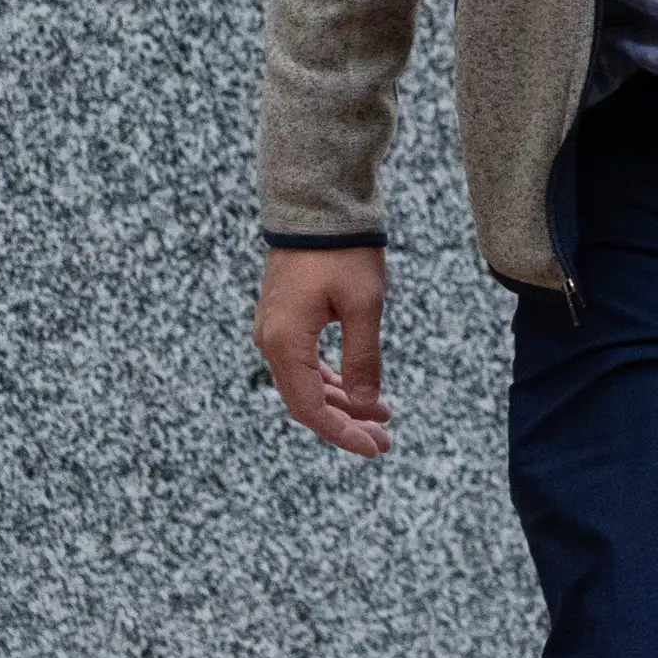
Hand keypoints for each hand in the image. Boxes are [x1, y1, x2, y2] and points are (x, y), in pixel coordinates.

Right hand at [255, 247, 394, 456]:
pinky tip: (361, 389)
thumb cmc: (343, 254)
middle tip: (386, 439)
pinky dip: (333, 380)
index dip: (341, 433)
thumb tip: (368, 403)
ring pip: (307, 383)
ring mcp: (276, 331)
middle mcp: (272, 341)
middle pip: (307, 400)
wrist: (317, 209)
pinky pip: (305, 363)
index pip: (309, 408)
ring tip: (383, 416)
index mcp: (285, 343)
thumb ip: (364, 358)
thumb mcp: (364, 307)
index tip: (374, 449)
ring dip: (343, 403)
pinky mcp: (286, 320)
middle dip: (347, 423)